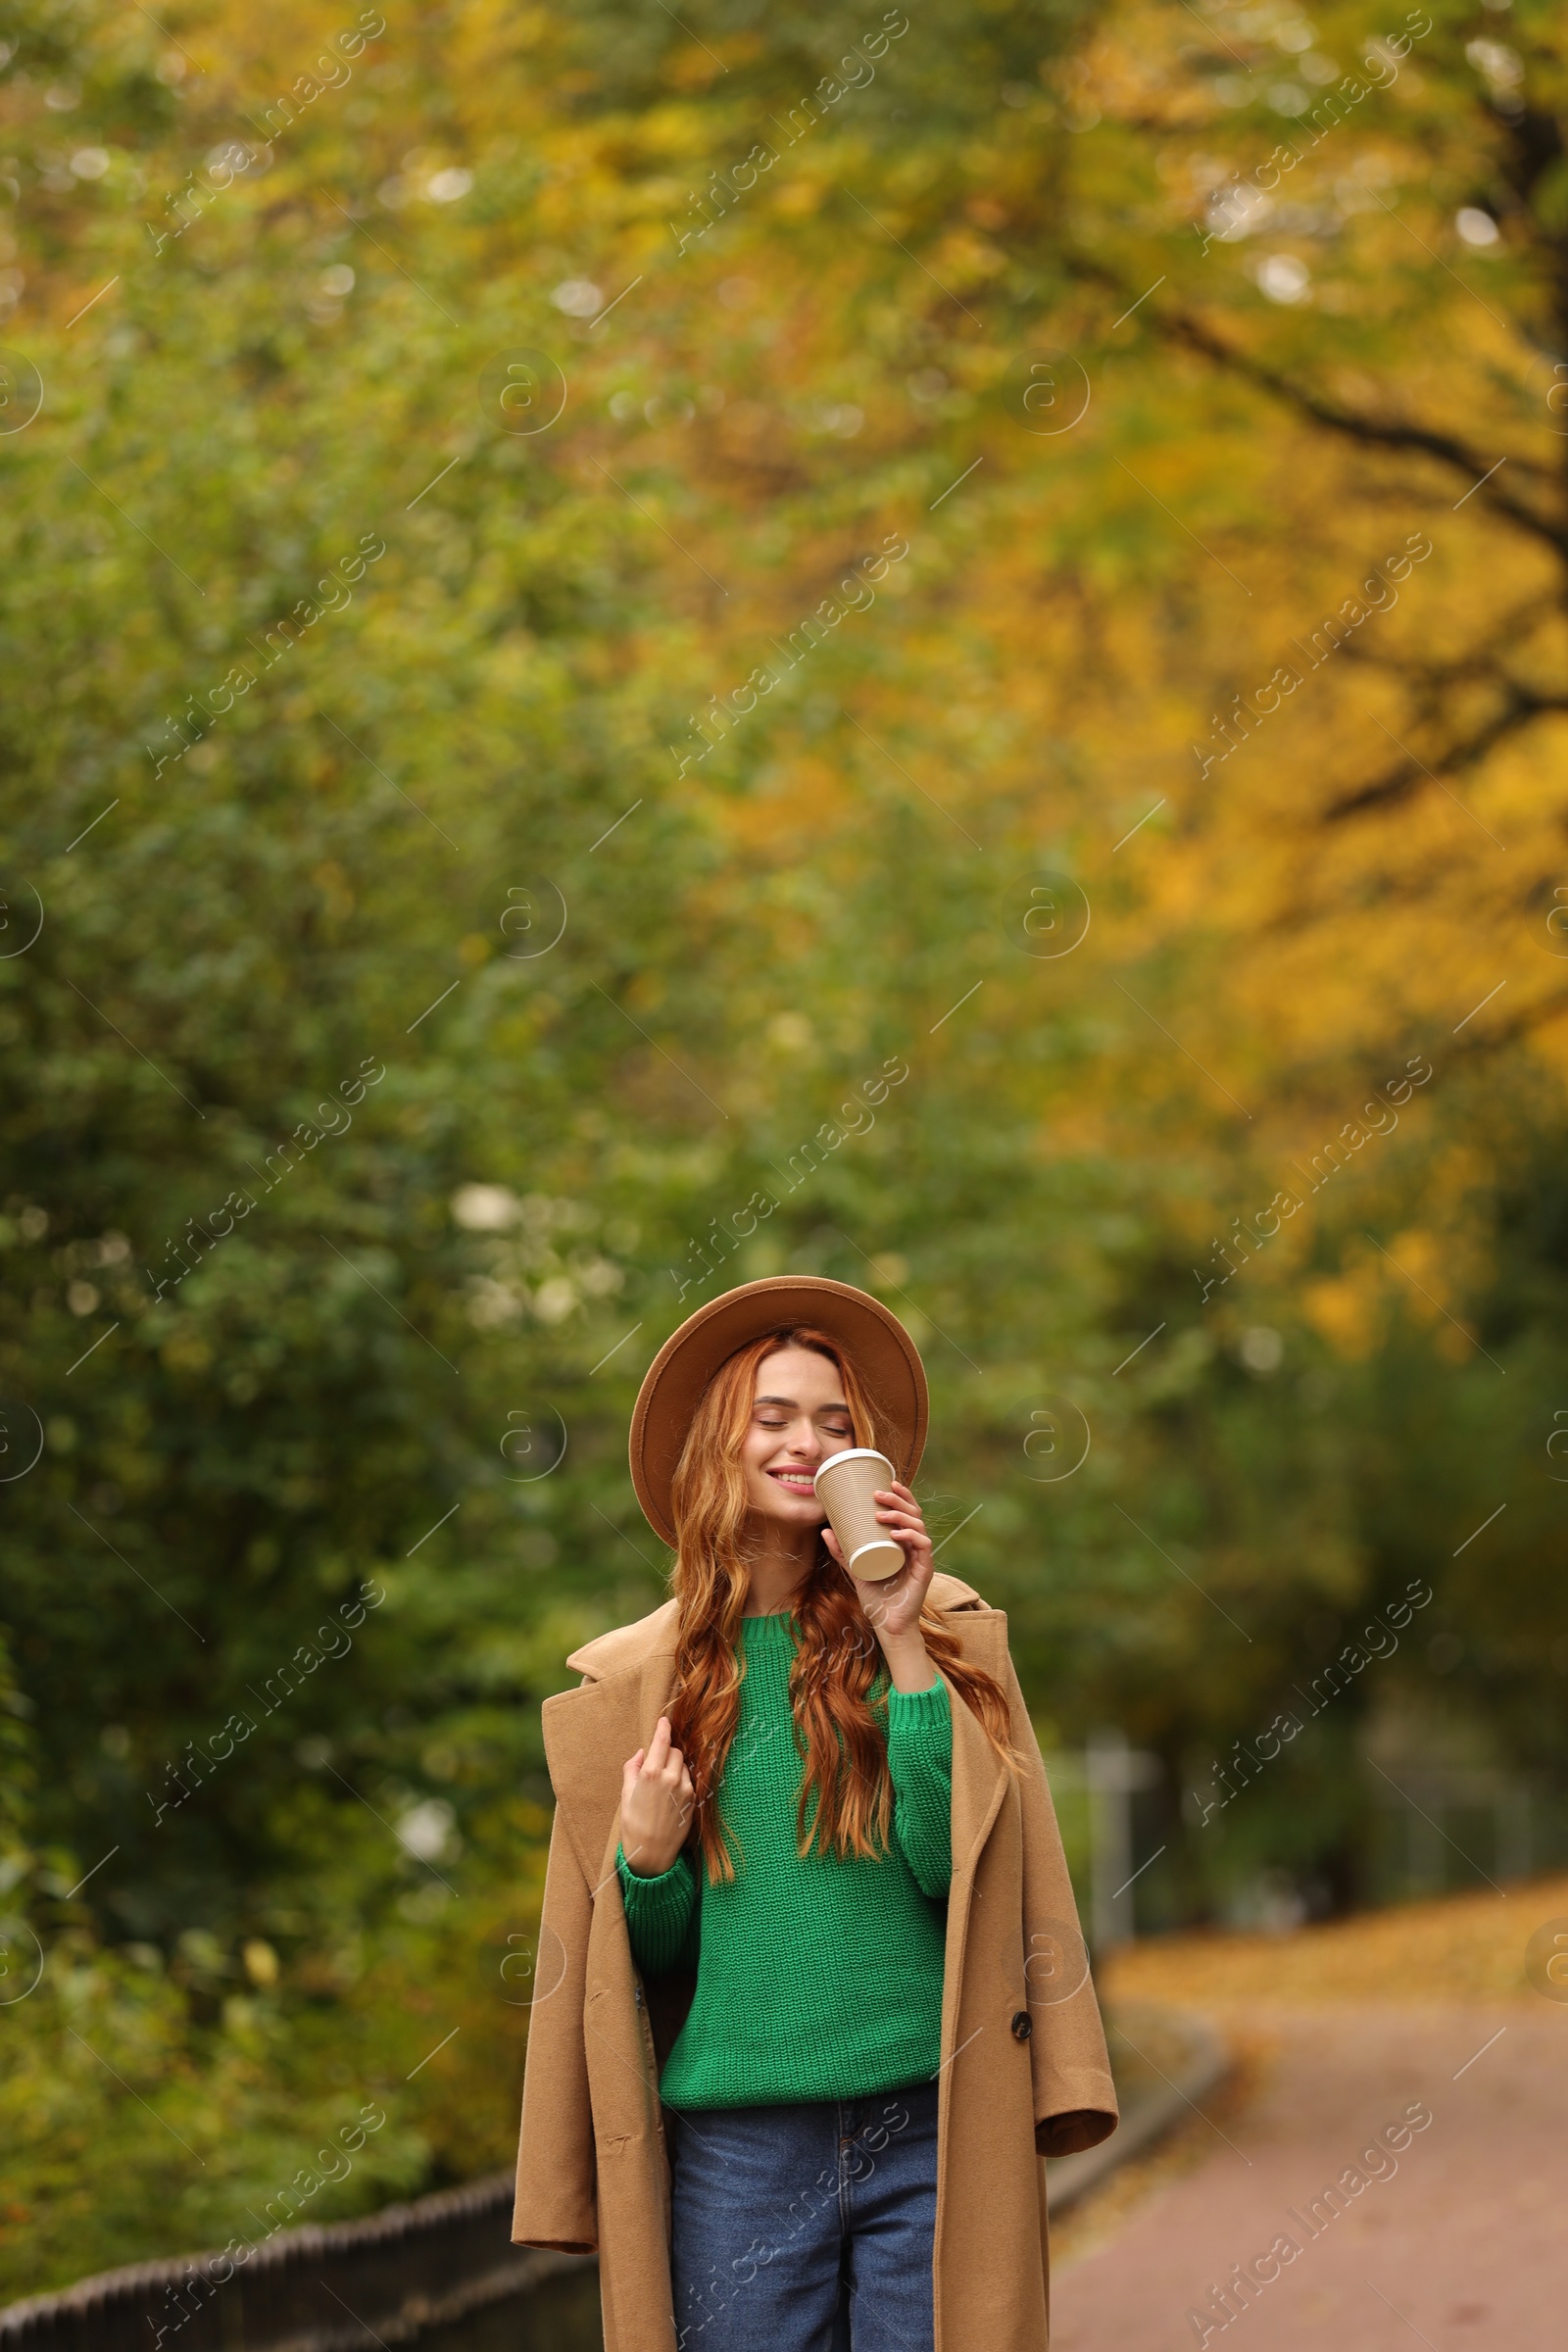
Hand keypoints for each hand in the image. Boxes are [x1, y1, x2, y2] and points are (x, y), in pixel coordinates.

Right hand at [619, 1716, 694, 1876]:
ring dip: (674, 1766)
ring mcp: (685, 1789)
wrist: (652, 1855)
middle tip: (656, 1763)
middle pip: (675, 1751)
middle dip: (666, 1752)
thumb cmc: (633, 1826)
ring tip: (662, 1782)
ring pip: (683, 1765)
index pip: (662, 1741)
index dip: (663, 1728)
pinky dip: (681, 1780)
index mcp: (651, 1774)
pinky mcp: (693, 1800)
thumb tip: (642, 1753)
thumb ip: (632, 1769)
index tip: (663, 1721)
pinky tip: (670, 1794)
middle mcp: (671, 1778)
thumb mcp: (625, 1795)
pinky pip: (688, 1780)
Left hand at [823, 1480, 936, 1691]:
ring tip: (881, 1514)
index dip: (901, 1494)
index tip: (886, 1482)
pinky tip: (896, 1533)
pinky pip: (923, 1545)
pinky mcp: (925, 1569)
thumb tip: (825, 1530)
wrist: (888, 1624)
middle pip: (914, 1512)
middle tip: (878, 1494)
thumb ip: (843, 1551)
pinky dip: (910, 1536)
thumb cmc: (876, 1596)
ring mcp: (921, 1557)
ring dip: (900, 1515)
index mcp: (903, 1542)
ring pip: (918, 1525)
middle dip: (898, 1499)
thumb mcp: (855, 1569)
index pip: (908, 1511)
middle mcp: (915, 1546)